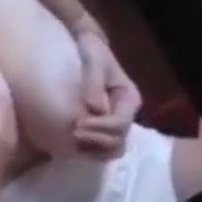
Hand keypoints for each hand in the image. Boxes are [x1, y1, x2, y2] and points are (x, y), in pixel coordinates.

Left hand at [74, 31, 141, 159]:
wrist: (84, 51)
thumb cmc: (91, 52)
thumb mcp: (94, 59)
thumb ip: (94, 81)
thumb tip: (96, 108)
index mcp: (129, 100)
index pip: (120, 123)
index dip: (101, 127)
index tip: (78, 122)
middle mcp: (126, 116)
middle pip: (118, 141)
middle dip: (96, 140)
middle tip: (73, 132)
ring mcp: (114, 126)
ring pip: (111, 150)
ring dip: (93, 149)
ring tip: (72, 139)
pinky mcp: (101, 131)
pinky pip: (100, 150)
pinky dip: (88, 151)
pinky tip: (71, 143)